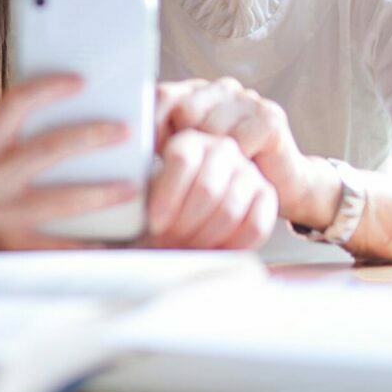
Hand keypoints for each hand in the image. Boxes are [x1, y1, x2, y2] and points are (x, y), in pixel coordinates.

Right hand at [0, 76, 136, 251]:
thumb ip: (7, 146)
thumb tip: (62, 129)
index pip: (13, 104)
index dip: (48, 88)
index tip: (79, 82)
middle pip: (48, 149)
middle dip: (92, 138)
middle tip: (123, 131)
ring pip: (62, 201)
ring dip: (102, 194)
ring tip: (130, 187)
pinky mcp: (9, 253)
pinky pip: (60, 248)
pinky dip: (89, 244)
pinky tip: (113, 240)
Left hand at [146, 129, 278, 249]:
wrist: (195, 213)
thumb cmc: (163, 204)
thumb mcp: (145, 191)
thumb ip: (139, 190)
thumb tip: (124, 196)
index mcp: (188, 140)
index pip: (182, 160)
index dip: (167, 196)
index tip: (155, 224)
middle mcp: (221, 148)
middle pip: (207, 188)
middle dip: (185, 223)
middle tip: (170, 241)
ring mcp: (248, 170)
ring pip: (229, 209)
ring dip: (205, 237)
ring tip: (186, 248)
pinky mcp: (267, 194)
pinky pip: (255, 225)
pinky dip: (232, 245)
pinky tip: (213, 251)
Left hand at [156, 78, 333, 229]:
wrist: (283, 185)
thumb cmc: (226, 174)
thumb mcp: (188, 156)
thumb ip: (161, 143)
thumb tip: (125, 145)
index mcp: (195, 92)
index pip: (161, 96)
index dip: (152, 125)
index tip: (151, 155)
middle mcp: (221, 88)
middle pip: (185, 111)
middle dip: (184, 145)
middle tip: (190, 171)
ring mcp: (247, 99)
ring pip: (211, 128)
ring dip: (211, 159)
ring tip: (217, 173)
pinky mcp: (269, 117)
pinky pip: (238, 141)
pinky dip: (236, 163)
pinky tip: (242, 169)